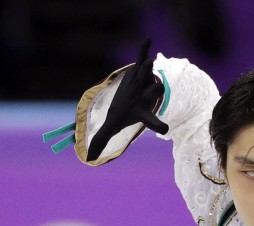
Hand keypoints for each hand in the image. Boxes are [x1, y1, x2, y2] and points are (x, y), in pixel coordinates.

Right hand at [87, 38, 169, 161]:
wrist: (134, 95)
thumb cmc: (125, 112)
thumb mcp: (113, 125)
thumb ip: (102, 139)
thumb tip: (88, 158)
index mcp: (142, 112)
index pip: (151, 121)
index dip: (158, 125)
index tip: (165, 129)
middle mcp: (147, 97)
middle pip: (153, 95)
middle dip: (154, 91)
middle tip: (157, 89)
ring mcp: (145, 82)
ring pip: (148, 75)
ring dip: (147, 69)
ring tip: (149, 62)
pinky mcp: (140, 70)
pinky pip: (142, 58)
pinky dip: (144, 50)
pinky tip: (147, 40)